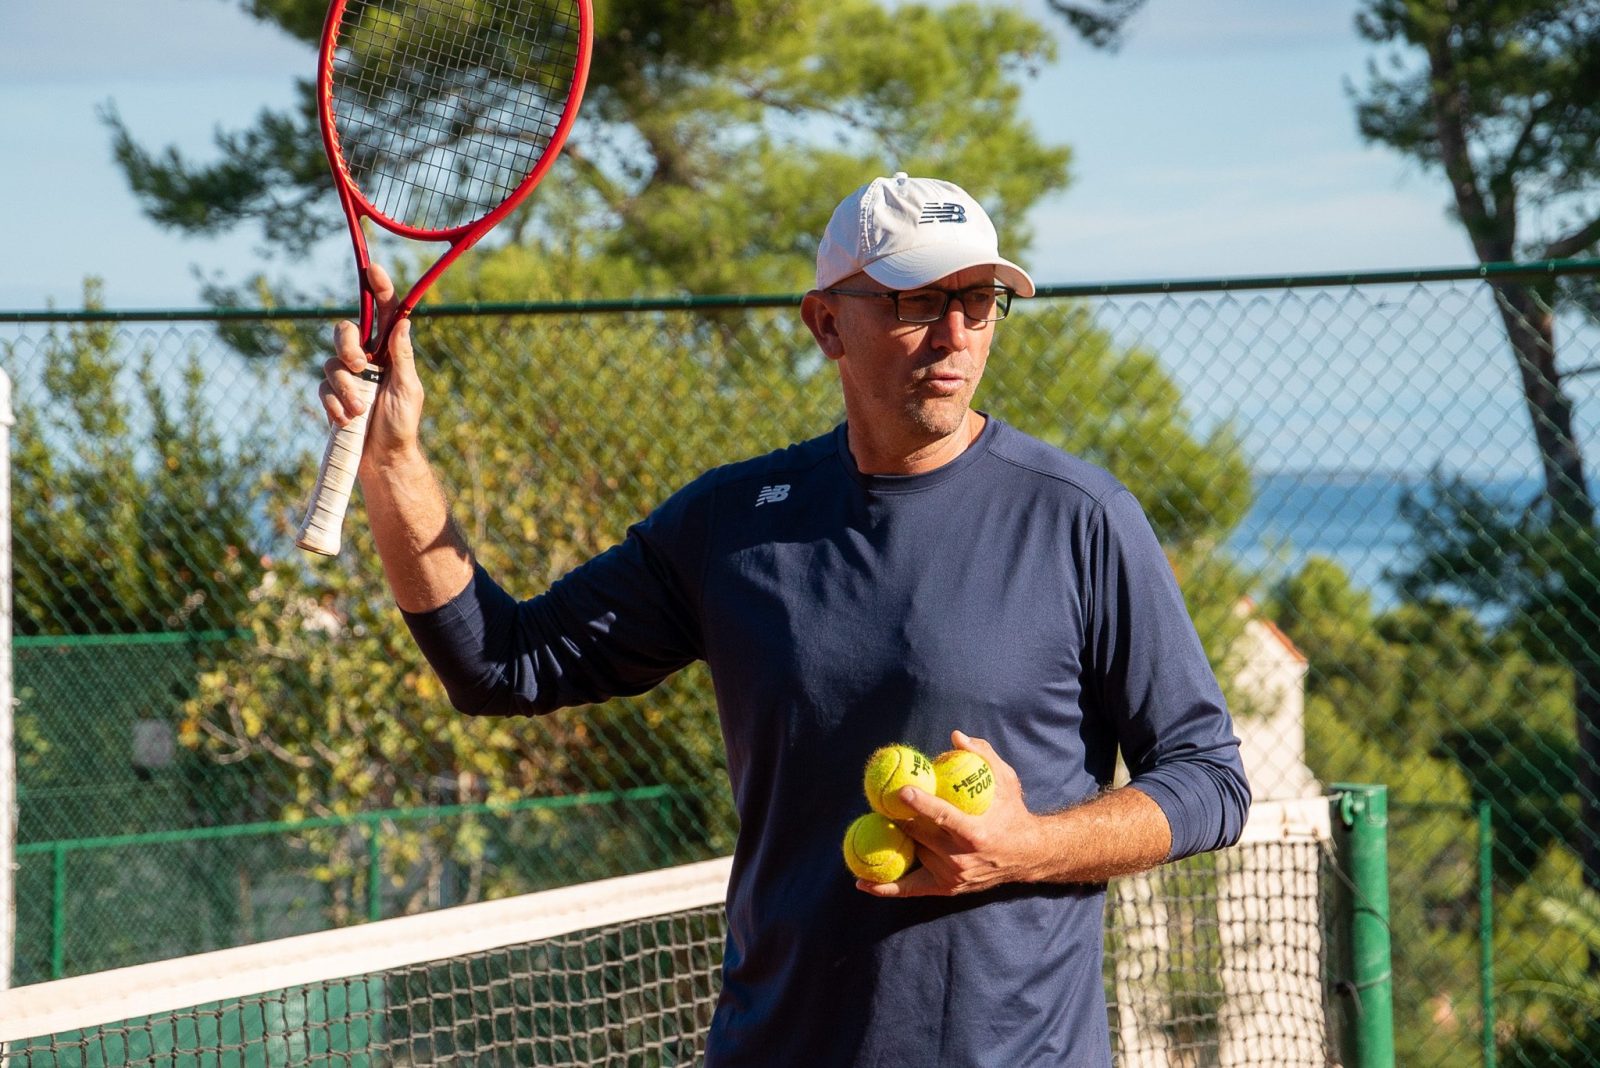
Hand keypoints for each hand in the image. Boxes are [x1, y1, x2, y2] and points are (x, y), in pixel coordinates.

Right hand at [318, 264, 425, 468]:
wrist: (382, 459)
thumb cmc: (401, 425)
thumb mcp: (408, 388)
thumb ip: (402, 356)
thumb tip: (403, 321)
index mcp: (389, 353)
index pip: (384, 314)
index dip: (379, 289)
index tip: (374, 269)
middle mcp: (367, 359)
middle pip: (345, 331)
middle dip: (348, 346)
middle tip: (359, 367)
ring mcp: (347, 377)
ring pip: (331, 363)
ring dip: (345, 388)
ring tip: (360, 411)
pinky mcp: (332, 396)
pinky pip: (323, 389)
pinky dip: (335, 405)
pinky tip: (347, 420)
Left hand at [856, 730, 1048, 897]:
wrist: (1027, 856)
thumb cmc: (1013, 813)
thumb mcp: (1006, 781)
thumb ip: (983, 756)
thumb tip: (955, 737)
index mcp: (975, 832)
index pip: (943, 817)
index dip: (921, 804)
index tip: (901, 791)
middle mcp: (961, 858)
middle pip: (919, 834)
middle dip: (897, 816)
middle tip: (879, 797)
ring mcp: (951, 876)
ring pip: (912, 852)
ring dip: (893, 837)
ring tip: (871, 820)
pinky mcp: (945, 888)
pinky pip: (909, 890)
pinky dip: (884, 888)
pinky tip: (860, 882)